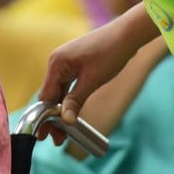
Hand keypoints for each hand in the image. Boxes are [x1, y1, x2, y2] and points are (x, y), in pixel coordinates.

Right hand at [37, 18, 142, 134]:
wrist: (127, 34)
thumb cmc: (110, 54)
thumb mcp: (92, 81)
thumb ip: (76, 101)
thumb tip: (64, 121)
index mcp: (56, 63)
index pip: (46, 96)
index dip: (46, 117)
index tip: (47, 136)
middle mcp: (57, 61)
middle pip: (50, 95)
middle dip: (54, 117)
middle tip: (58, 139)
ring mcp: (65, 61)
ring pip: (59, 91)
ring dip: (62, 110)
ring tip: (65, 132)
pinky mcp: (74, 62)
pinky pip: (67, 84)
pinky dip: (69, 99)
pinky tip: (72, 113)